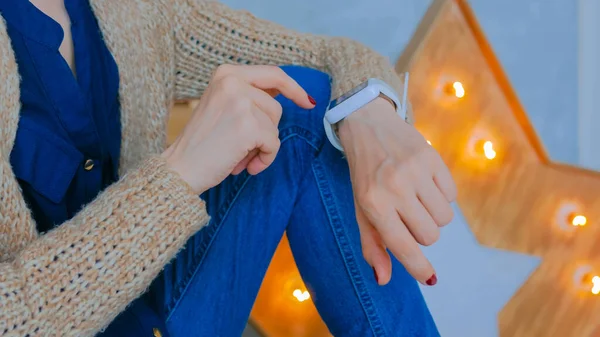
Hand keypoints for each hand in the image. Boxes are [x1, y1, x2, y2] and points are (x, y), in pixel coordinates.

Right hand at [162, 65, 314, 193]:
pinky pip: (273, 143)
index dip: (293, 88)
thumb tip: (285, 93)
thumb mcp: (222, 105)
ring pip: (274, 126)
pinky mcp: (248, 126)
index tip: (307, 101)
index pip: (272, 73)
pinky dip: (264, 159)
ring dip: (262, 146)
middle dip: (265, 130)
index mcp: (226, 73)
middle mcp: (233, 82)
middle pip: (275, 107)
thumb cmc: (202, 143)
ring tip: (238, 155)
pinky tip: (244, 166)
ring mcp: (241, 102)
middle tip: (241, 146)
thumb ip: (250, 95)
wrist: (181, 168)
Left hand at [338, 98, 455, 285]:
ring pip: (444, 218)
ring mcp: (415, 172)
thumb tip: (382, 280)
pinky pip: (451, 195)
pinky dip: (441, 196)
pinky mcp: (432, 158)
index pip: (403, 246)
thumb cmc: (365, 175)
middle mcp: (395, 188)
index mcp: (374, 204)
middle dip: (421, 232)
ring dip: (433, 215)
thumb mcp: (361, 209)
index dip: (418, 267)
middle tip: (407, 214)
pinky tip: (424, 182)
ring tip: (415, 197)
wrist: (368, 124)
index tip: (429, 277)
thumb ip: (372, 245)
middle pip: (430, 236)